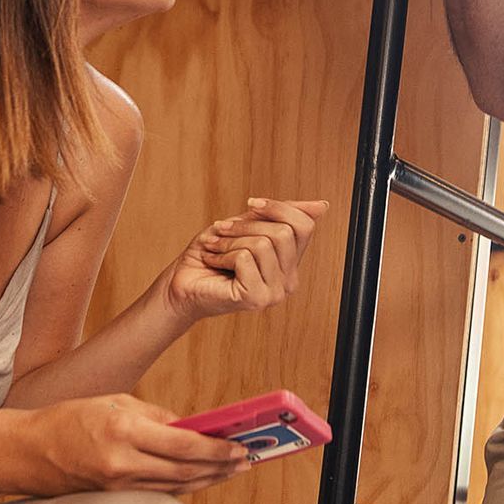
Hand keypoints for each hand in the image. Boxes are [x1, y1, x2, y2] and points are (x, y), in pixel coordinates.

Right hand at [23, 393, 247, 495]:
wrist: (27, 453)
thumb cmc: (68, 419)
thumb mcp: (113, 402)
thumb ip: (155, 416)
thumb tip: (189, 427)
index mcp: (122, 429)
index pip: (182, 443)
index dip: (215, 448)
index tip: (238, 447)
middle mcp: (122, 461)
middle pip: (184, 469)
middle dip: (219, 467)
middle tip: (244, 461)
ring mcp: (118, 484)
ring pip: (175, 485)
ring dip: (207, 479)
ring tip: (230, 471)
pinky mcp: (114, 497)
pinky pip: (158, 492)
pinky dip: (183, 485)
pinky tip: (199, 479)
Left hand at [165, 198, 328, 321]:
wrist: (181, 283)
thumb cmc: (211, 254)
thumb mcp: (247, 226)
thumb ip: (281, 216)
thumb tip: (322, 206)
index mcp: (290, 263)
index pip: (304, 225)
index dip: (278, 207)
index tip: (251, 204)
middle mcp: (288, 281)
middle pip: (284, 232)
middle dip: (247, 224)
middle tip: (222, 230)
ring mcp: (274, 293)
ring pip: (263, 243)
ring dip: (230, 240)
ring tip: (215, 248)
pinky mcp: (255, 299)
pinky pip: (245, 258)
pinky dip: (223, 254)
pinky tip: (213, 262)